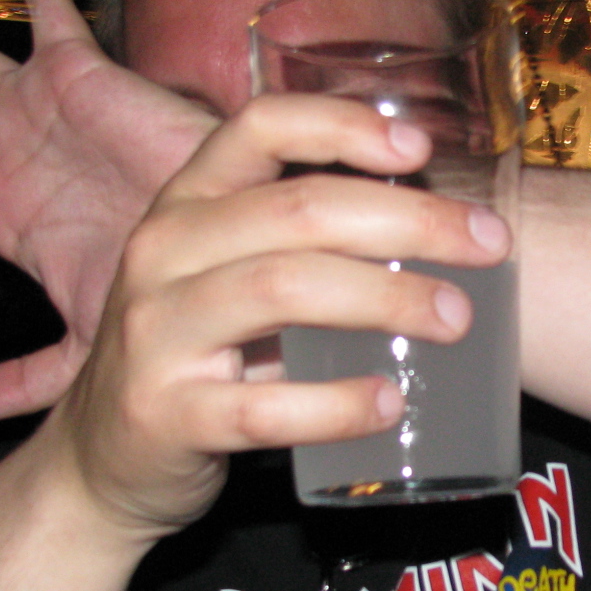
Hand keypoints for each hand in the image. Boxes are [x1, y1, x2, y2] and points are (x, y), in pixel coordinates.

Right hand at [46, 93, 509, 538]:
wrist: (101, 465)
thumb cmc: (193, 360)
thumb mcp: (224, 279)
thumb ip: (298, 248)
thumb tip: (435, 228)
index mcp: (185, 205)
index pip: (259, 128)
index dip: (344, 126)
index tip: (421, 147)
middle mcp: (162, 253)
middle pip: (299, 209)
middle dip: (410, 221)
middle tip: (488, 246)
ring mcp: (156, 333)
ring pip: (283, 288)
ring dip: (386, 299)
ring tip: (455, 319)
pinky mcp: (165, 415)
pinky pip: (265, 407)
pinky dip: (337, 403)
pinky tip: (390, 403)